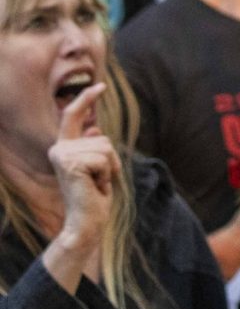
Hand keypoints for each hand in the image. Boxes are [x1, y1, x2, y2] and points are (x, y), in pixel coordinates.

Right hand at [45, 85, 117, 284]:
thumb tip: (95, 128)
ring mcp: (62, 156)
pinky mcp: (71, 163)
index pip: (72, 117)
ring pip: (105, 147)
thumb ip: (94, 148)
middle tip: (99, 181)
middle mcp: (59, 149)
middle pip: (102, 138)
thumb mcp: (97, 167)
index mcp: (64, 149)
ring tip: (96, 184)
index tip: (101, 86)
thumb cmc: (94, 196)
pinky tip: (95, 186)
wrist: (86, 221)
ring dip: (109, 168)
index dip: (86, 99)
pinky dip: (107, 173)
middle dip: (111, 160)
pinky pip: (105, 158)